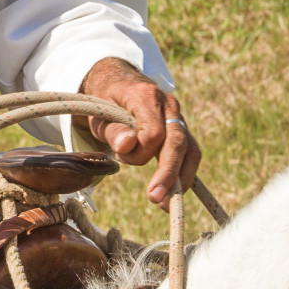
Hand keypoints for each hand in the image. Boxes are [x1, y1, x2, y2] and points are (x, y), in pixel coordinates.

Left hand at [78, 57, 200, 208]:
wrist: (118, 84)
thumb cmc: (105, 101)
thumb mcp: (98, 113)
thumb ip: (111, 129)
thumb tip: (127, 145)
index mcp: (146, 96)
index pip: (153, 132)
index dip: (140, 152)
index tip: (122, 157)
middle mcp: (168, 105)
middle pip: (177, 142)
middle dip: (168, 173)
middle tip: (156, 199)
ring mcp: (178, 117)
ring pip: (190, 150)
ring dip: (180, 179)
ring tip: (165, 204)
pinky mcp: (182, 130)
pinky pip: (190, 154)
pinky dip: (184, 174)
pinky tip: (174, 193)